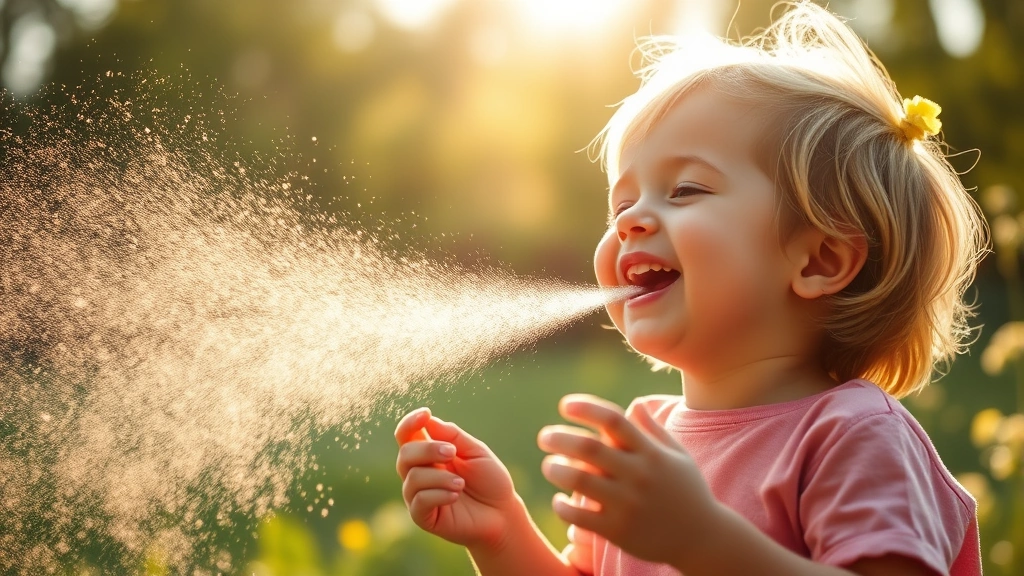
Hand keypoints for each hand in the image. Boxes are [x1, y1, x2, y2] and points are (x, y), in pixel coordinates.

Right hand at [395, 408, 519, 551]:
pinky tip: (455, 496)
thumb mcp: (476, 451)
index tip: (425, 414)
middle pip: (405, 453)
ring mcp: (418, 495)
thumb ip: (452, 436)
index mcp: (429, 453)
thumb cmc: (489, 480)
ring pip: (413, 477)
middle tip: (452, 453)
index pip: (407, 435)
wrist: (502, 513)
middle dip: (428, 450)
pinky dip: (438, 494)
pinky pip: (419, 501)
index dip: (410, 422)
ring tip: (461, 483)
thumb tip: (428, 420)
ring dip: (439, 476)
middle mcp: (419, 472)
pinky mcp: (422, 516)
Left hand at [537, 394, 720, 567]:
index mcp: (651, 453)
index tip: (564, 405)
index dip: (585, 408)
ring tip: (549, 466)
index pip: (614, 419)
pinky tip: (559, 500)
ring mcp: (628, 504)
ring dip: (555, 469)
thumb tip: (635, 405)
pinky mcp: (618, 531)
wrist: (702, 539)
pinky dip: (562, 506)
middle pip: (589, 447)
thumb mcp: (677, 456)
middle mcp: (638, 475)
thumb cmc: (687, 491)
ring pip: (579, 479)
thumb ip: (654, 430)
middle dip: (559, 437)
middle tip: (544, 437)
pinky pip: (579, 515)